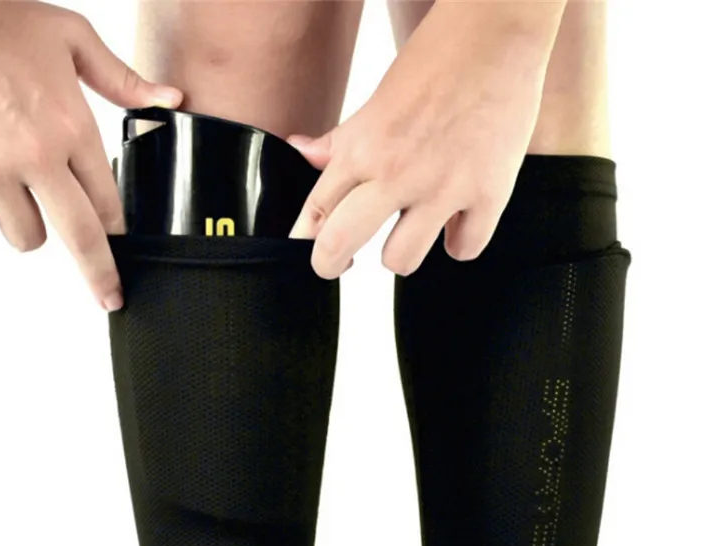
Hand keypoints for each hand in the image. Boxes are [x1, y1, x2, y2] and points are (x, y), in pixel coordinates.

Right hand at [0, 0, 182, 310]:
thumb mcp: (72, 37)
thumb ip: (123, 79)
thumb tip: (171, 100)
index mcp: (74, 127)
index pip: (110, 203)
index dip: (118, 231)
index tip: (122, 249)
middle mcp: (39, 156)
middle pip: (82, 238)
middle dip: (101, 275)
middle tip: (110, 297)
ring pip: (26, 237)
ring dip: (30, 230)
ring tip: (22, 200)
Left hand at [287, 2, 560, 278]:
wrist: (497, 31)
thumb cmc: (434, 61)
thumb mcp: (375, 101)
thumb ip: (339, 141)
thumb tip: (300, 151)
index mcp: (362, 148)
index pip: (315, 212)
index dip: (307, 239)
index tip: (314, 248)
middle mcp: (396, 172)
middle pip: (340, 244)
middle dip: (330, 263)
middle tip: (340, 263)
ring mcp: (443, 187)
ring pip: (400, 260)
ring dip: (400, 253)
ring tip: (410, 230)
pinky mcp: (489, 194)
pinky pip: (463, 250)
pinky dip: (459, 241)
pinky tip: (456, 222)